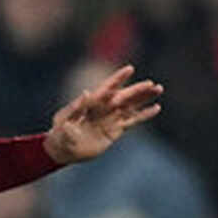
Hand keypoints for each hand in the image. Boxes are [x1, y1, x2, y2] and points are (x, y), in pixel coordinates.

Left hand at [43, 65, 162, 164]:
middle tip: (152, 84)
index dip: (118, 78)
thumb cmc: (59, 132)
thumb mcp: (64, 119)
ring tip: (158, 89)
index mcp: (90, 103)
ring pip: (130, 106)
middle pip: (123, 96)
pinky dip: (143, 115)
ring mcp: (110, 118)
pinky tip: (156, 108)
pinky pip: (131, 121)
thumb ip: (75, 108)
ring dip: (144, 98)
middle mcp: (103, 108)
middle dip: (137, 90)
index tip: (130, 68)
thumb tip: (86, 92)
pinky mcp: (114, 130)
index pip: (106, 88)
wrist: (63, 148)